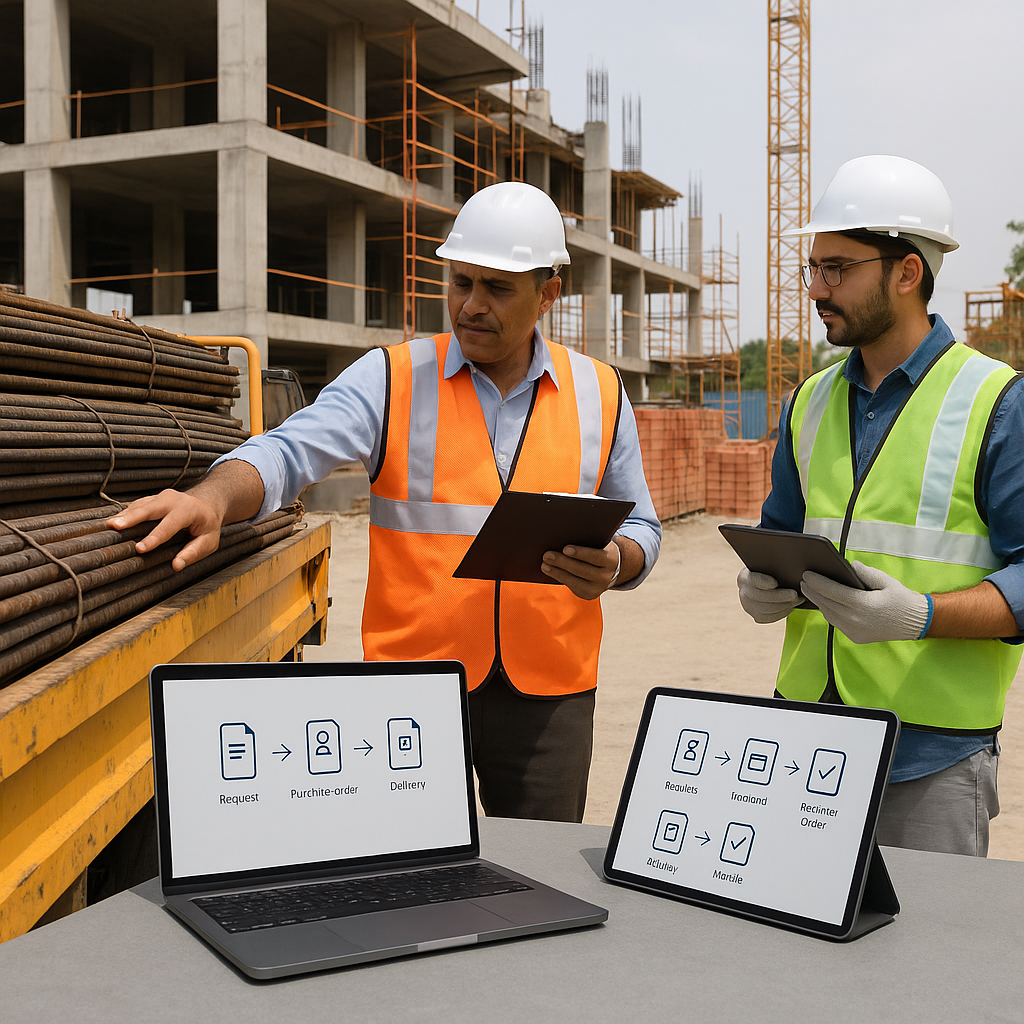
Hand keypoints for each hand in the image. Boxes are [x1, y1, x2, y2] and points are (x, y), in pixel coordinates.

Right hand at [106, 488, 224, 571]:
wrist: (207, 504)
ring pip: (140, 506)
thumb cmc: (207, 526)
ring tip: (108, 526)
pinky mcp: (152, 499)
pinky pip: (136, 506)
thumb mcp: (209, 541)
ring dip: (124, 516)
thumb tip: (176, 565)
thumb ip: (194, 552)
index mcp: (189, 510)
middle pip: (150, 508)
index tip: (140, 549)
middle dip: (132, 518)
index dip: (154, 537)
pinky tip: (113, 523)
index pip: (169, 525)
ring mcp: (161, 497)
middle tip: (114, 527)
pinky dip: (125, 514)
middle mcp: (173, 500)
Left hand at [541, 539, 620, 599]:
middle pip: (583, 570)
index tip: (565, 548)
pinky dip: (559, 577)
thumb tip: (563, 535)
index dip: (581, 553)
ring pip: (575, 581)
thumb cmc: (599, 549)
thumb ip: (588, 540)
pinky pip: (572, 586)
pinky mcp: (589, 594)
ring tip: (544, 564)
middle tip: (547, 555)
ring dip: (557, 572)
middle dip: (563, 562)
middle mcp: (606, 576)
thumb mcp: (599, 543)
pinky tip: (549, 571)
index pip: (596, 556)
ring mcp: (597, 588)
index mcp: (611, 560)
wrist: (610, 568)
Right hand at [737, 568, 801, 622]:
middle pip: (760, 597)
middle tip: (795, 595)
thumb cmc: (771, 572)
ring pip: (766, 609)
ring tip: (798, 600)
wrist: (765, 586)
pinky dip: (782, 613)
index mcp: (744, 577)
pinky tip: (791, 607)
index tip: (775, 582)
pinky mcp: (757, 617)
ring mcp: (748, 607)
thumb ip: (774, 567)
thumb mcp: (769, 567)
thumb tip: (788, 565)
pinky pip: (770, 618)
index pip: (752, 580)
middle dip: (779, 597)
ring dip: (784, 605)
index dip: (763, 582)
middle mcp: (743, 593)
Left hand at [800, 561, 928, 643]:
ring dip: (818, 602)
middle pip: (826, 603)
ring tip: (810, 590)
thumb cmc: (901, 599)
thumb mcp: (886, 581)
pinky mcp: (856, 637)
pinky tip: (824, 603)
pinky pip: (836, 623)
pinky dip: (828, 612)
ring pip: (829, 615)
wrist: (915, 623)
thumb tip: (849, 566)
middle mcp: (856, 620)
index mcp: (862, 605)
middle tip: (803, 581)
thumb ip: (866, 573)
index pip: (832, 591)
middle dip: (813, 591)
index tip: (806, 574)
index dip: (817, 582)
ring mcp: (854, 631)